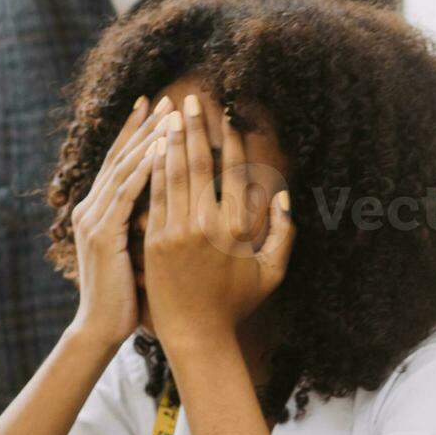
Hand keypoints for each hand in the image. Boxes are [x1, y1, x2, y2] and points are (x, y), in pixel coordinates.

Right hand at [67, 95, 172, 347]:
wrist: (101, 327)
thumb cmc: (124, 295)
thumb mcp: (134, 250)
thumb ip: (143, 223)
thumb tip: (171, 201)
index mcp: (98, 211)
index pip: (118, 162)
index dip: (136, 133)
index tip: (156, 107)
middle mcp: (91, 208)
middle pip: (120, 156)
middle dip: (145, 127)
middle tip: (168, 100)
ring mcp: (94, 220)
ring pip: (124, 169)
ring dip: (148, 140)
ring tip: (170, 116)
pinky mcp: (103, 235)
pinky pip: (125, 194)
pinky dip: (143, 170)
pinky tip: (161, 151)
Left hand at [142, 93, 294, 351]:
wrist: (196, 334)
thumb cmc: (236, 304)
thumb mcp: (272, 273)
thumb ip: (282, 234)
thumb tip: (283, 198)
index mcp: (239, 229)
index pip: (234, 173)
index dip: (231, 141)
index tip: (228, 117)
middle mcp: (208, 225)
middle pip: (201, 164)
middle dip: (195, 128)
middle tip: (189, 101)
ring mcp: (178, 231)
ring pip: (174, 174)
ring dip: (171, 140)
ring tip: (168, 113)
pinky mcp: (154, 240)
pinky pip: (154, 196)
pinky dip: (154, 169)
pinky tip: (152, 148)